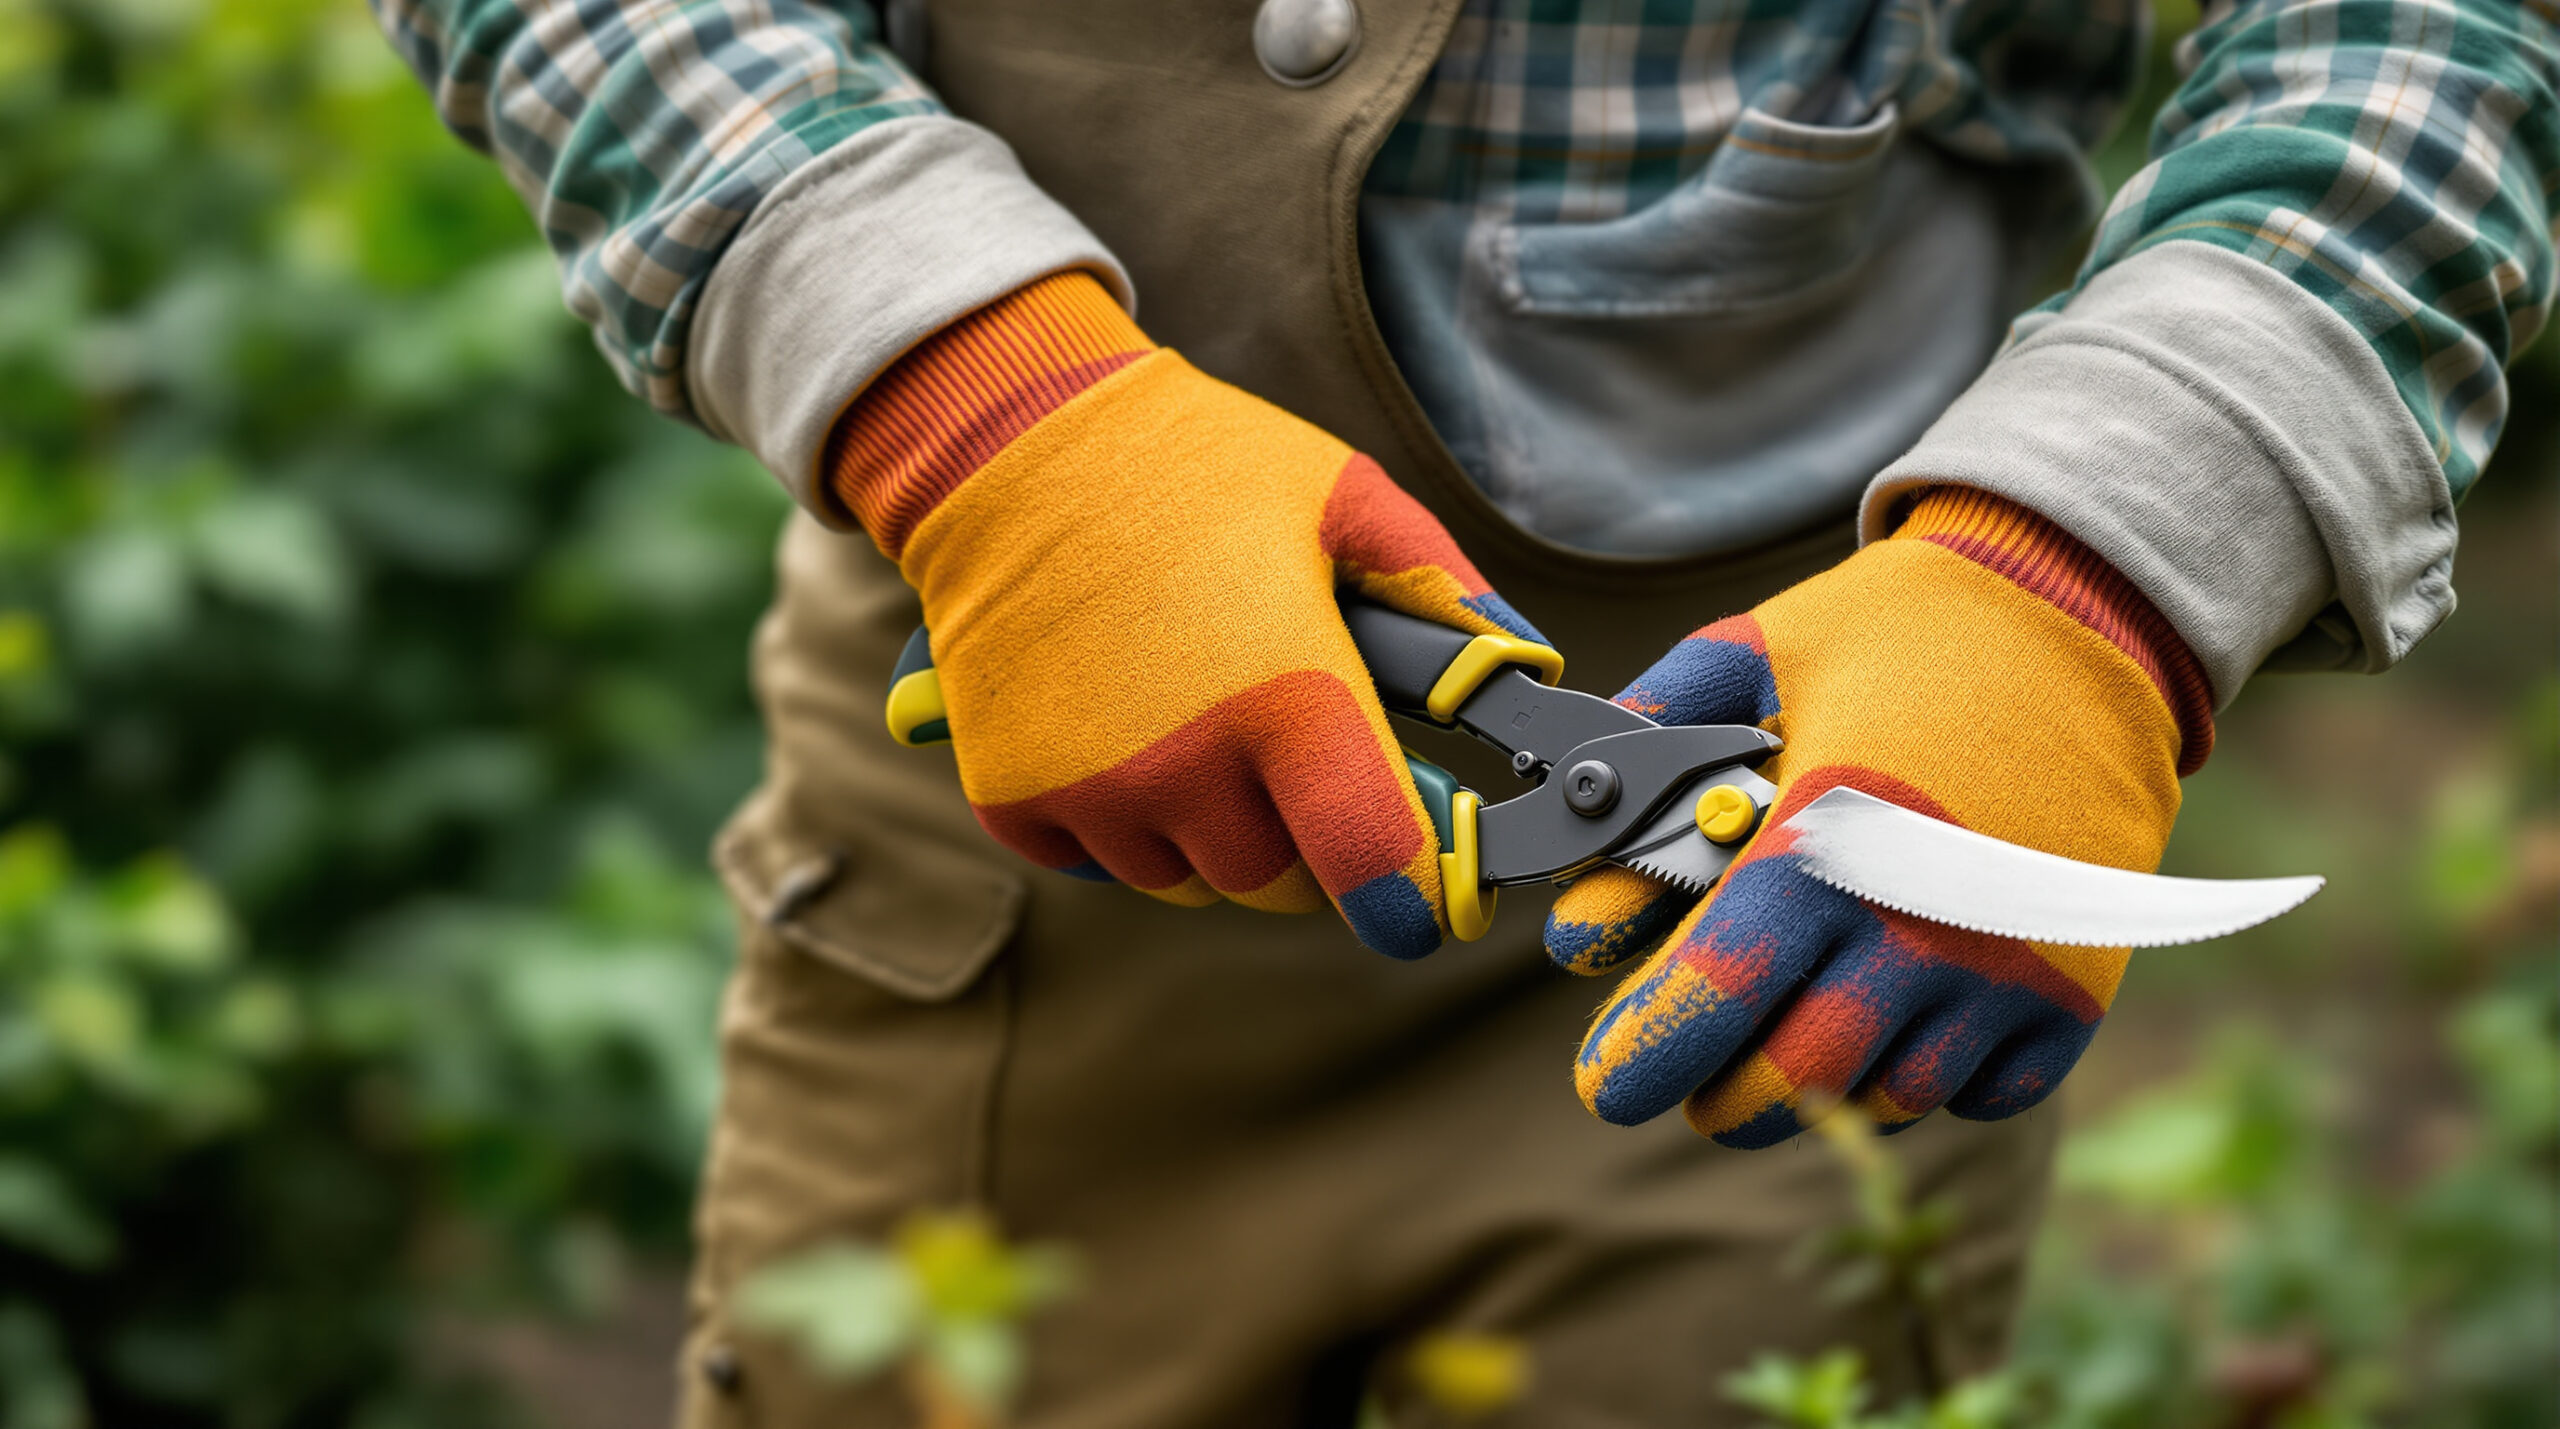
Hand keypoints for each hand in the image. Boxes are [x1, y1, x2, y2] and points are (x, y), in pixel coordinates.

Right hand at [831, 272, 1550, 958]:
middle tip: (1302, 760)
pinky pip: (1103, 863)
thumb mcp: (1347, 503)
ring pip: (1195, 880)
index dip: (1412, 903)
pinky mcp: (1019, 804)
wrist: (1011, 448)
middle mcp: (1187, 768)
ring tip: (1207, 724)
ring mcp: (1095, 795)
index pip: (1371, 869)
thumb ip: (1449, 597)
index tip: (1425, 898)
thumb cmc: (1196, 468)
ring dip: (1218, 832)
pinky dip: (1127, 823)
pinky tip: (1127, 730)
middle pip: (1284, 886)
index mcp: (1289, 699)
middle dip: (1312, 841)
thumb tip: (1531, 674)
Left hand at [1544, 489, 2212, 1145]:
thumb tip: (1568, 828)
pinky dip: (1930, 1074)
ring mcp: (2004, 970)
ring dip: (1823, 1082)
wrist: (2082, 617)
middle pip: (1788, 1084)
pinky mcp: (2072, 993)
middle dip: (1718, 1095)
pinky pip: (1979, 1091)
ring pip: (1882, 1098)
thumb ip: (1647, 735)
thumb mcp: (1753, 652)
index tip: (1606, 1081)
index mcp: (1820, 845)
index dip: (1643, 1058)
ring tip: (1796, 1024)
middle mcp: (1916, 927)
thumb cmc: (1898, 633)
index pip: (1710, 1004)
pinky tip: (1901, 1009)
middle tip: (1690, 1075)